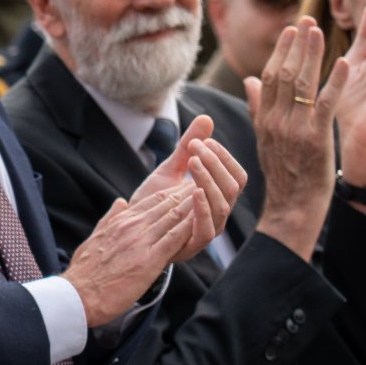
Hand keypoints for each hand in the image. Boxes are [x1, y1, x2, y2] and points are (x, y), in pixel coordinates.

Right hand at [62, 183, 200, 325]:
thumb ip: (110, 219)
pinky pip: (174, 239)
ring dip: (194, 205)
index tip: (187, 185)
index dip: (172, 192)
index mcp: (120, 222)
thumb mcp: (95, 237)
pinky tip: (202, 219)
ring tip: (211, 194)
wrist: (78, 295)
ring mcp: (141, 242)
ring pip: (173, 217)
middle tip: (208, 182)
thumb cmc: (85, 272)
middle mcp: (132, 227)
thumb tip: (120, 202)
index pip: (152, 201)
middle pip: (166, 204)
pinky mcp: (149, 260)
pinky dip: (190, 227)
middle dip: (188, 193)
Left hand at [128, 114, 246, 261]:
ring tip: (193, 161)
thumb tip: (207, 118)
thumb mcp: (171, 169)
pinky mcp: (190, 246)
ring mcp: (206, 231)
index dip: (224, 157)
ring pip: (223, 206)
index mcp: (217, 197)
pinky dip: (203, 208)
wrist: (129, 230)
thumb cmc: (153, 201)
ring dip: (209, 180)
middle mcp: (217, 214)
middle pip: (234, 188)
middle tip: (196, 147)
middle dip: (216, 164)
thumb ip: (188, 147)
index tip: (203, 141)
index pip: (236, 176)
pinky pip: (207, 229)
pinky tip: (193, 190)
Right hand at [244, 18, 349, 259]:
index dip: (280, 51)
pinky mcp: (315, 139)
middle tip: (307, 20)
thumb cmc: (284, 175)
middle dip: (296, 45)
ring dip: (312, 55)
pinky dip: (334, 81)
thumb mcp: (265, 139)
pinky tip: (343, 62)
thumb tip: (249, 80)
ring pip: (301, 84)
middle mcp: (275, 121)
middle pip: (283, 74)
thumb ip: (258, 108)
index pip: (268, 76)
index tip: (291, 30)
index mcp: (263, 120)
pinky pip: (325, 104)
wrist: (292, 208)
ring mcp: (294, 129)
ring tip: (321, 31)